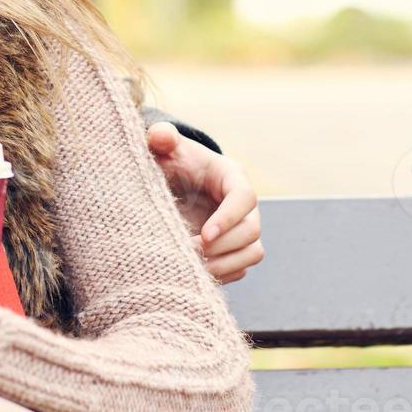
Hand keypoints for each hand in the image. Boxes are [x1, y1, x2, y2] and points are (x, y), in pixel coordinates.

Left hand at [146, 121, 263, 283]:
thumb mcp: (163, 148)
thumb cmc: (170, 162)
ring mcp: (242, 229)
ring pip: (252, 253)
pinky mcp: (235, 249)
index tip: (204, 235)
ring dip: (225, 264)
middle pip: (252, 230)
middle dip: (223, 246)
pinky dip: (222, 274)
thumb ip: (160, 137)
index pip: (244, 197)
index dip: (228, 218)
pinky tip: (195, 272)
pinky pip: (241, 269)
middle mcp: (244, 205)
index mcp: (231, 176)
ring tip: (192, 266)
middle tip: (190, 251)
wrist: (172, 184)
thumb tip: (159, 136)